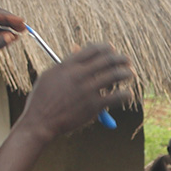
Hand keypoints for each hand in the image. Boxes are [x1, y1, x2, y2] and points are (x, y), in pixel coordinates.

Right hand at [19, 42, 133, 136]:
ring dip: (126, 73)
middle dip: (120, 58)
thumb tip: (78, 49)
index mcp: (68, 65)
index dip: (106, 48)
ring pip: (115, 75)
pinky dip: (125, 95)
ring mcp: (87, 89)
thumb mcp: (50, 76)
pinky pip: (117, 97)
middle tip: (126, 61)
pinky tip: (128, 95)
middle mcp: (79, 74)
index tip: (111, 50)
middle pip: (107, 59)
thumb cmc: (43, 99)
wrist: (40, 121)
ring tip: (130, 74)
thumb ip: (66, 64)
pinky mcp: (93, 105)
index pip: (93, 49)